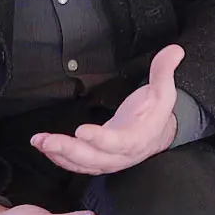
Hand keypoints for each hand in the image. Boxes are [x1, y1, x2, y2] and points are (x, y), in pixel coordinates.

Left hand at [32, 44, 183, 174]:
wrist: (158, 134)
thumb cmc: (156, 112)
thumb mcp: (164, 90)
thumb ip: (164, 70)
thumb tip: (175, 50)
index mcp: (139, 138)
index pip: (119, 143)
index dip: (101, 139)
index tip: (81, 130)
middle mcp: (122, 154)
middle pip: (94, 157)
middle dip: (69, 150)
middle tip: (47, 140)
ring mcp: (109, 160)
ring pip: (82, 163)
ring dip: (59, 154)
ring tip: (40, 141)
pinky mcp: (98, 160)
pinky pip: (77, 164)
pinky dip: (60, 157)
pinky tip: (45, 146)